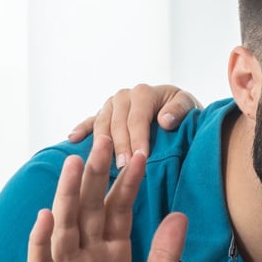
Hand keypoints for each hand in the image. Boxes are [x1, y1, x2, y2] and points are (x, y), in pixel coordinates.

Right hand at [28, 136, 188, 261]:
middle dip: (96, 175)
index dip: (128, 183)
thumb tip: (179, 215)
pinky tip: (47, 218)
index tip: (140, 154)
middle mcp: (89, 256)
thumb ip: (164, 256)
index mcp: (115, 254)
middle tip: (104, 140)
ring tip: (74, 165)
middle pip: (90, 208)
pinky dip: (43, 241)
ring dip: (67, 196)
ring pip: (65, 227)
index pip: (120, 210)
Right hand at [67, 84, 199, 155]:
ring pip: (102, 124)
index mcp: (143, 93)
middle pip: (117, 123)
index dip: (139, 139)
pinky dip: (82, 129)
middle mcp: (124, 96)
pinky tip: (72, 139)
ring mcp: (111, 105)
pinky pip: (90, 122)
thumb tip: (165, 120)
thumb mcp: (189, 106)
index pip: (138, 119)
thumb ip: (179, 110)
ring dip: (101, 144)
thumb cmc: (184, 112)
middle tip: (123, 168)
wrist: (178, 110)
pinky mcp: (104, 114)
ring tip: (101, 162)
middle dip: (120, 146)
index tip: (142, 158)